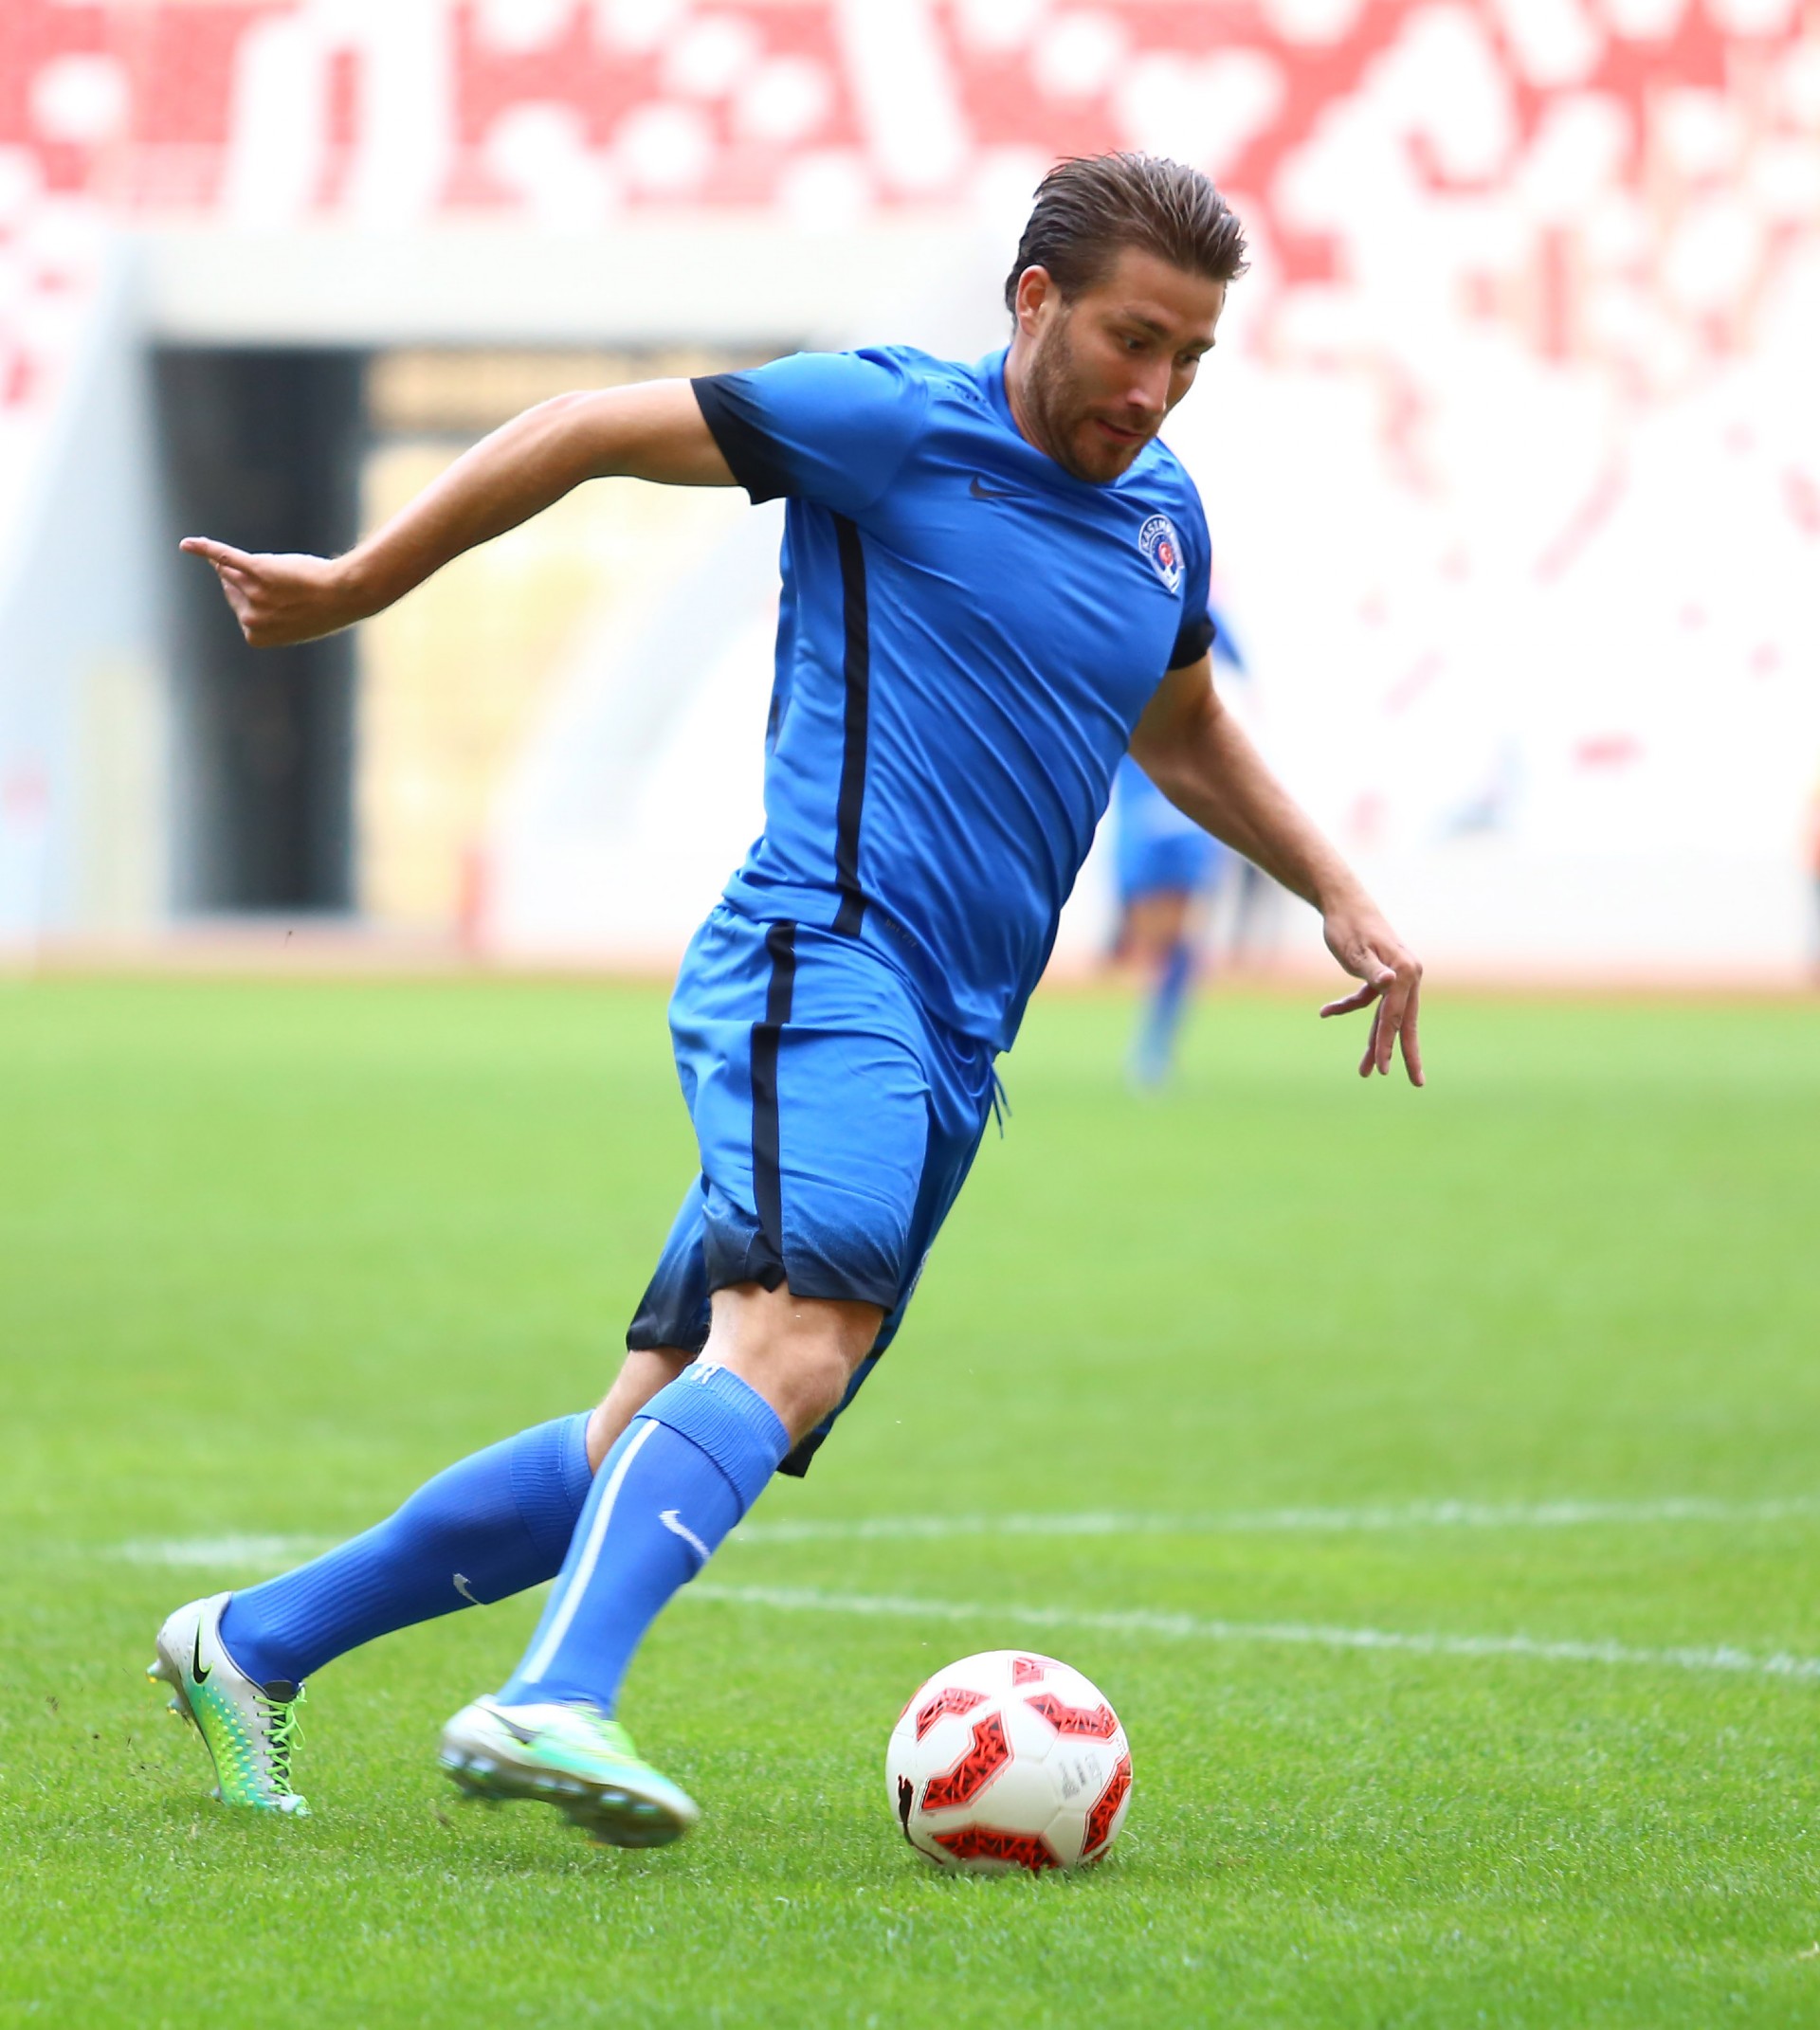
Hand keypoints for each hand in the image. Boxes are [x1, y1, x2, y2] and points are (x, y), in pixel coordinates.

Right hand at [179, 537, 367, 647]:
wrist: (345, 595)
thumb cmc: (320, 605)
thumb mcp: (287, 615)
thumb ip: (258, 606)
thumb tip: (223, 573)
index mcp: (254, 636)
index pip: (239, 605)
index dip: (260, 596)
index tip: (285, 605)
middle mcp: (249, 617)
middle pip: (234, 586)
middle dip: (255, 580)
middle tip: (291, 590)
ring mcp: (251, 594)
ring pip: (235, 571)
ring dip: (253, 567)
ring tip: (280, 577)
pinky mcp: (258, 570)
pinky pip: (225, 557)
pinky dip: (205, 549)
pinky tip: (187, 545)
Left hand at [1318, 899, 1423, 1084]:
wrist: (1343, 902)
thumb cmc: (1348, 926)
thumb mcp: (1355, 950)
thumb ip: (1372, 971)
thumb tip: (1390, 983)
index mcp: (1405, 972)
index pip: (1395, 1017)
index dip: (1386, 1044)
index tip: (1380, 1069)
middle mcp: (1407, 975)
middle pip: (1404, 1022)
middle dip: (1402, 1053)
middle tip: (1416, 1083)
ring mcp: (1396, 977)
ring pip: (1386, 1016)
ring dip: (1374, 1040)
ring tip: (1364, 1069)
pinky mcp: (1382, 976)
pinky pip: (1370, 1001)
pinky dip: (1350, 1007)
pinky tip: (1327, 1011)